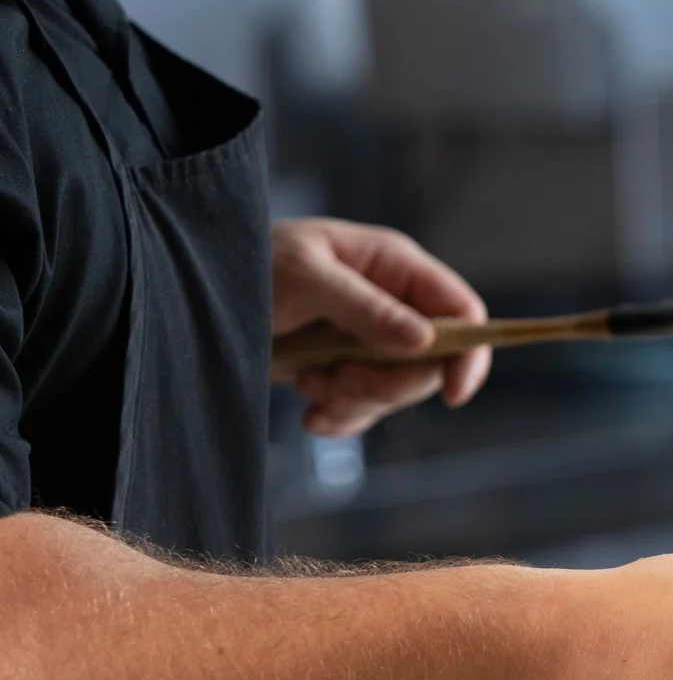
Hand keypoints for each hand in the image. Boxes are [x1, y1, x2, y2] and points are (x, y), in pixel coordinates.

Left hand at [270, 218, 492, 436]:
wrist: (198, 295)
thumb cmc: (248, 264)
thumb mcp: (304, 278)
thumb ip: (366, 307)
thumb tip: (424, 340)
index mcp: (394, 267)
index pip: (461, 309)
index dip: (468, 353)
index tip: (452, 394)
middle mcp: (393, 304)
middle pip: (431, 363)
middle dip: (387, 383)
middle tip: (342, 378)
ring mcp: (372, 340)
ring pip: (397, 392)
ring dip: (354, 399)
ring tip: (309, 382)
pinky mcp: (347, 369)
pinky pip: (367, 409)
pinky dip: (339, 416)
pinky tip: (309, 407)